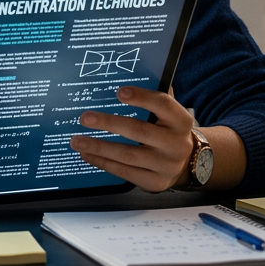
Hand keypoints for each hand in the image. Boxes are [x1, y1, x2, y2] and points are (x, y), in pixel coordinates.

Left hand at [69, 86, 195, 192]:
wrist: (188, 163)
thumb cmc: (168, 130)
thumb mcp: (168, 115)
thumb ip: (152, 98)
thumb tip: (121, 82)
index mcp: (181, 121)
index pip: (163, 105)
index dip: (142, 97)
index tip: (119, 92)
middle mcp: (177, 144)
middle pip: (140, 132)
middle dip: (109, 124)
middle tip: (85, 118)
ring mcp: (167, 166)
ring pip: (128, 155)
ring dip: (99, 147)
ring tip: (76, 141)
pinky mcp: (156, 183)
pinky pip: (125, 173)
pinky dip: (103, 163)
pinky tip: (87, 154)